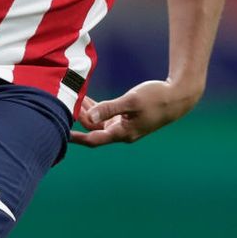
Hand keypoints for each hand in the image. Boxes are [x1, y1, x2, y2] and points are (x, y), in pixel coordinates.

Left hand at [70, 79, 201, 147]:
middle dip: (78, 118)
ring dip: (86, 112)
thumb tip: (89, 116)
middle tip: (63, 105)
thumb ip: (110, 108)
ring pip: (99, 122)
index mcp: (122, 133)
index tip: (59, 133)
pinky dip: (97, 108)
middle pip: (94, 129)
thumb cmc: (156, 98)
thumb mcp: (132, 100)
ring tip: (71, 99)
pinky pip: (107, 116)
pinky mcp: (128, 118)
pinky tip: (87, 98)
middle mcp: (122, 133)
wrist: (177, 98)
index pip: (93, 138)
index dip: (75, 137)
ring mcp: (125, 126)